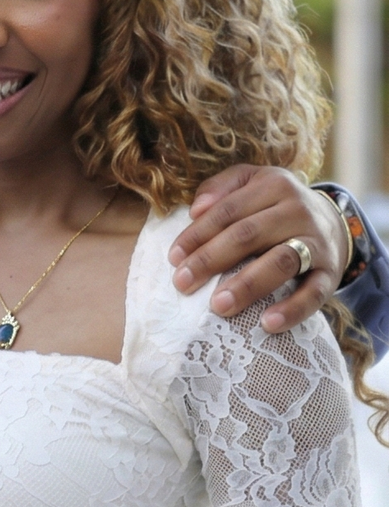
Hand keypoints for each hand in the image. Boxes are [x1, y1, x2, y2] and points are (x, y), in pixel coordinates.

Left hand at [170, 165, 344, 331]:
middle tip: (183, 283)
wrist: (332, 221)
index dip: (197, 235)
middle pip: (248, 235)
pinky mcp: (330, 273)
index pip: (228, 212)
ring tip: (219, 305)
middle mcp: (297, 211)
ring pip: (280, 262)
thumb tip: (195, 209)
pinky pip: (314, 293)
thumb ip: (220, 188)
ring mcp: (316, 243)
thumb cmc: (274, 205)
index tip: (173, 258)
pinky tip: (268, 324)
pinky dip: (293, 309)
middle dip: (211, 260)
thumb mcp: (250, 182)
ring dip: (247, 285)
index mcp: (273, 186)